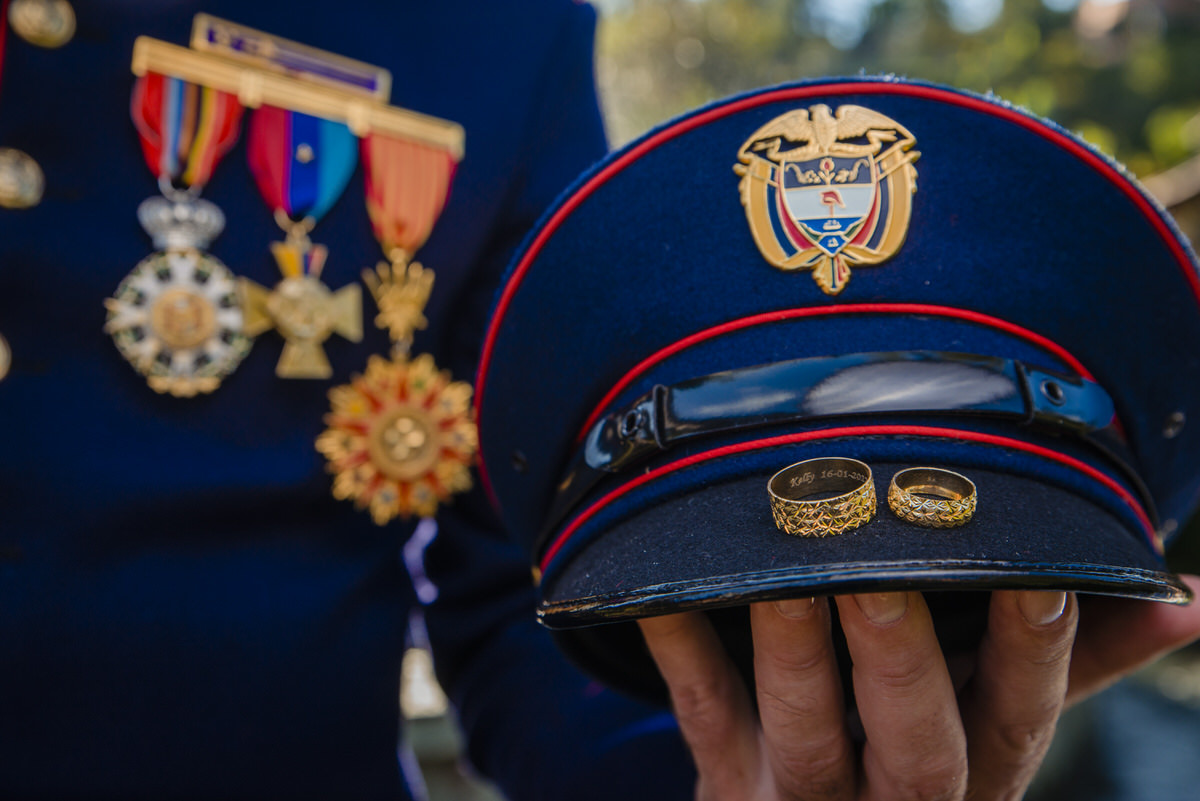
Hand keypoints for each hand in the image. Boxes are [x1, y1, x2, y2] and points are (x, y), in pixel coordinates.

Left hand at [638, 575, 1199, 800]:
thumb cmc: (921, 748)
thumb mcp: (1001, 719)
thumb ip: (1081, 657)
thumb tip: (1190, 598)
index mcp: (978, 770)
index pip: (1023, 716)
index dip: (1040, 652)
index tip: (1038, 570)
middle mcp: (896, 792)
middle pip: (914, 740)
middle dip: (901, 659)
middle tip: (880, 571)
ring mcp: (800, 791)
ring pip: (801, 726)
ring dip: (793, 648)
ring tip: (778, 566)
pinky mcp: (723, 777)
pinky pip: (699, 709)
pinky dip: (678, 646)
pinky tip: (654, 587)